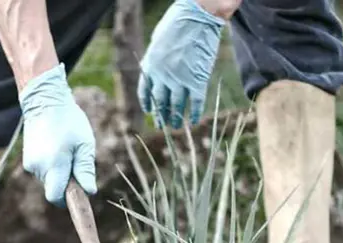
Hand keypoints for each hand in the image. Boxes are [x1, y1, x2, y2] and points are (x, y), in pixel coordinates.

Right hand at [20, 63, 96, 206]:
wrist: (44, 100)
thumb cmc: (69, 121)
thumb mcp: (84, 144)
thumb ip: (85, 170)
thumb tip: (89, 192)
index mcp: (53, 165)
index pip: (56, 197)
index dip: (68, 201)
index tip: (80, 197)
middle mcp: (38, 167)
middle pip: (54, 189)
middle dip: (67, 184)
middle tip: (77, 162)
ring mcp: (30, 163)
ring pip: (49, 180)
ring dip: (60, 173)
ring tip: (67, 150)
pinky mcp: (27, 159)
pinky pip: (43, 171)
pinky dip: (52, 166)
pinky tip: (57, 148)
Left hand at [137, 0, 225, 128]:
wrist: (197, 17)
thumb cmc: (177, 23)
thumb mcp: (158, 40)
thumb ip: (156, 57)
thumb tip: (156, 68)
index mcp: (150, 66)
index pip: (145, 91)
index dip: (147, 104)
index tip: (150, 112)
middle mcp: (162, 77)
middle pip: (160, 102)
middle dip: (161, 115)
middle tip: (162, 125)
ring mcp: (180, 80)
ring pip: (177, 106)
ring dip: (176, 118)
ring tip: (175, 126)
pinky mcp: (197, 81)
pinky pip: (196, 103)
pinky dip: (195, 113)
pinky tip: (194, 121)